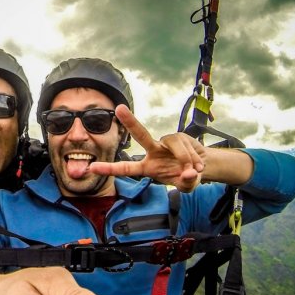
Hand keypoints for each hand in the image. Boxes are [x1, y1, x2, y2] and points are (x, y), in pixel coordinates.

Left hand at [90, 105, 205, 191]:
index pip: (126, 168)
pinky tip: (198, 165)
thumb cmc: (186, 177)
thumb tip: (188, 174)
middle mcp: (154, 151)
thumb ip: (185, 183)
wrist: (202, 166)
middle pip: (141, 135)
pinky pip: (186, 145)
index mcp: (147, 167)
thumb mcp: (186, 185)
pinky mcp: (179, 137)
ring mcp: (166, 142)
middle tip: (119, 108)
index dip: (109, 169)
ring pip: (174, 145)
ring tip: (194, 170)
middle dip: (130, 121)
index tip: (92, 167)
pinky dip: (193, 158)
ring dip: (186, 159)